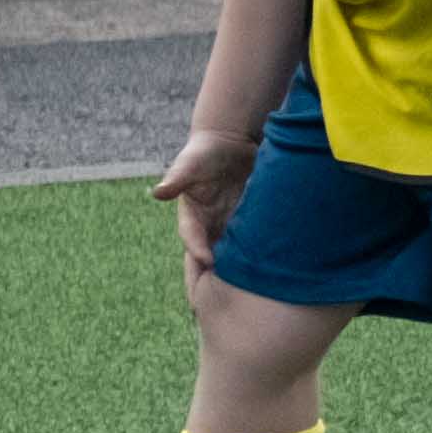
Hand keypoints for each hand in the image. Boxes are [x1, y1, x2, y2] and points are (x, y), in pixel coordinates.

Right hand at [156, 122, 259, 283]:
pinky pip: (253, 242)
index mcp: (192, 216)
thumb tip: (157, 192)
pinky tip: (274, 264)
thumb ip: (177, 179)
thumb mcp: (190, 163)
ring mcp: (230, 225)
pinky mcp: (249, 222)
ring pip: (233, 252)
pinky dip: (259, 253)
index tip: (208, 262)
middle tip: (227, 290)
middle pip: (211, 255)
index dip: (198, 251)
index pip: (192, 239)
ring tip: (253, 284)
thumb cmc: (204, 151)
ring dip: (239, 267)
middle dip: (216, 274)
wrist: (231, 142)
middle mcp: (210, 225)